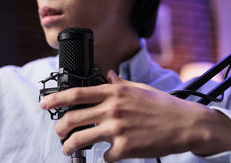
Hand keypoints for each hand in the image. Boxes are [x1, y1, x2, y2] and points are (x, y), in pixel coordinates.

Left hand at [39, 69, 230, 161]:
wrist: (186, 124)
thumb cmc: (162, 105)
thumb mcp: (138, 88)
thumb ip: (118, 83)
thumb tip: (107, 75)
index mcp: (113, 92)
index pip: (76, 93)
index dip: (56, 99)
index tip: (45, 104)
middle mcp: (112, 109)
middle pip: (72, 118)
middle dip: (59, 128)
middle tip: (58, 133)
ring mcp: (117, 129)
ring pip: (81, 140)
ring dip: (69, 147)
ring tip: (68, 149)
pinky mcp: (125, 149)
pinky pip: (104, 156)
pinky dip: (103, 157)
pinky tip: (109, 154)